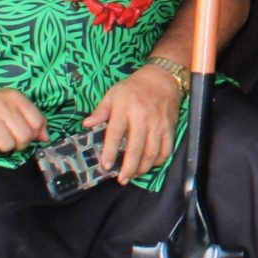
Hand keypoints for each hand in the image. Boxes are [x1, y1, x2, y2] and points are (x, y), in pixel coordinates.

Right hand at [0, 85, 47, 156]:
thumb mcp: (14, 105)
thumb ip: (33, 119)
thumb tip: (45, 138)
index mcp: (15, 98)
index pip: (37, 122)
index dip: (34, 133)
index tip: (25, 133)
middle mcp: (1, 106)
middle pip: (24, 137)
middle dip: (20, 143)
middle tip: (11, 139)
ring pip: (7, 145)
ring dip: (3, 147)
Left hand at [87, 62, 184, 181]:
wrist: (162, 79)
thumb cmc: (134, 88)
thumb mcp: (114, 94)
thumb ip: (101, 111)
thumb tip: (87, 124)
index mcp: (125, 109)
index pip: (115, 134)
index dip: (110, 151)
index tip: (106, 165)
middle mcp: (143, 118)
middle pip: (136, 148)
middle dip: (128, 167)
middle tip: (122, 179)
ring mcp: (158, 124)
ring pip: (152, 152)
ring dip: (142, 167)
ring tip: (134, 175)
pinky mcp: (170, 127)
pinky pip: (166, 149)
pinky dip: (158, 161)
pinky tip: (150, 165)